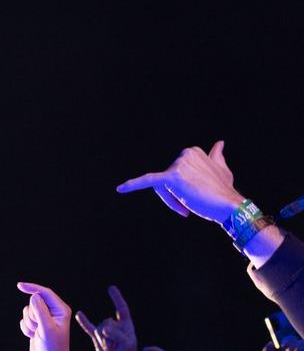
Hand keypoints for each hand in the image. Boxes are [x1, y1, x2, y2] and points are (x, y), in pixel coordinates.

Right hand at [17, 283, 79, 350]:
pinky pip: (24, 320)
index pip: (45, 293)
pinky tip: (33, 336)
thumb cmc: (53, 348)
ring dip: (29, 323)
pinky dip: (25, 328)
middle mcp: (54, 312)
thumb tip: (34, 296)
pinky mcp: (37, 325)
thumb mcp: (46, 329)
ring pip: (27, 311)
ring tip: (37, 334)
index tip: (19, 285)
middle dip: (32, 315)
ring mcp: (44, 319)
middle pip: (34, 302)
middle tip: (39, 328)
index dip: (32, 288)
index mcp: (61, 310)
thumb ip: (40, 311)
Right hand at [75, 285, 139, 350]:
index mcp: (126, 325)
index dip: (117, 298)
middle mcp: (115, 326)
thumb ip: (117, 335)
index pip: (121, 309)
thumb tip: (103, 328)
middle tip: (115, 348)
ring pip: (98, 329)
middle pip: (106, 322)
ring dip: (102, 340)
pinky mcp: (96, 338)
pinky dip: (84, 322)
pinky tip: (79, 314)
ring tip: (109, 350)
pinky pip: (88, 328)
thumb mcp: (127, 346)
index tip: (111, 288)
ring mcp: (105, 332)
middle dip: (108, 336)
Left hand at [116, 141, 243, 222]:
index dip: (180, 189)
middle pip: (165, 180)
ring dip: (172, 200)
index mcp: (191, 151)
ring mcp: (178, 165)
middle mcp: (184, 154)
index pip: (173, 172)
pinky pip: (148, 181)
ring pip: (161, 187)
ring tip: (189, 207)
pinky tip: (120, 189)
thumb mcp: (221, 168)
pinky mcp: (172, 178)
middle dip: (174, 196)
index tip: (193, 196)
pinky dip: (132, 185)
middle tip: (190, 206)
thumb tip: (219, 143)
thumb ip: (216, 156)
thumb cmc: (224, 190)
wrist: (230, 205)